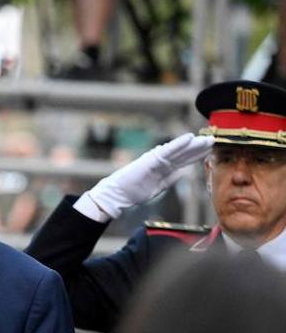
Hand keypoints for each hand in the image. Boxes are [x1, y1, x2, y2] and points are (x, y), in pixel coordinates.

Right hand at [81, 133, 213, 221]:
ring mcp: (157, 159)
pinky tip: (189, 138)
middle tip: (214, 140)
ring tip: (207, 138)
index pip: (184, 160)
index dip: (197, 155)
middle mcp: (162, 161)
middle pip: (184, 153)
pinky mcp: (152, 159)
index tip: (209, 150)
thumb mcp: (158, 187)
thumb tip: (182, 173)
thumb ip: (170, 179)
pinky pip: (168, 151)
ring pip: (179, 151)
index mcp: (164, 169)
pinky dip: (178, 144)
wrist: (119, 194)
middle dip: (199, 148)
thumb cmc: (134, 192)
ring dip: (193, 144)